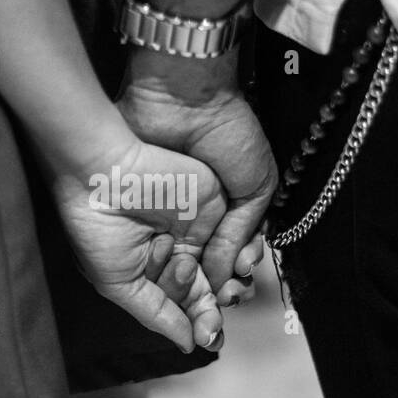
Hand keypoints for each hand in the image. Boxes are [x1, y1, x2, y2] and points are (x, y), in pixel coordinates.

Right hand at [48, 136, 227, 352]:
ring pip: (226, 270)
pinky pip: (238, 240)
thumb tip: (190, 346)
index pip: (184, 304)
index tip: (206, 339)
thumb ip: (157, 315)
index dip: (198, 323)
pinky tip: (226, 266)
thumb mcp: (120, 282)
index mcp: (152, 269)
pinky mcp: (215, 207)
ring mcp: (199, 230)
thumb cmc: (97, 227)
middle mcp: (178, 250)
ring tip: (183, 266)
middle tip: (206, 319)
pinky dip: (238, 258)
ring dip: (222, 286)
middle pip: (208, 292)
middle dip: (210, 311)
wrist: (104, 174)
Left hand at [117, 46, 276, 304]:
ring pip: (178, 263)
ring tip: (205, 291)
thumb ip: (242, 232)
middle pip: (206, 265)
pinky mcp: (141, 211)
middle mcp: (198, 216)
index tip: (241, 281)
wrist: (185, 101)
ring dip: (191, 282)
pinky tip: (176, 273)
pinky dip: (161, 266)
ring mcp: (168, 215)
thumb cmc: (229, 136)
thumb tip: (228, 272)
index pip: (235, 254)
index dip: (239, 272)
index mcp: (231, 208)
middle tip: (224, 296)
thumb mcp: (256, 187)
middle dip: (217, 285)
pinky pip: (150, 249)